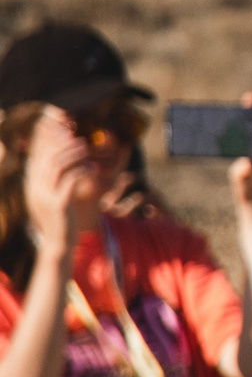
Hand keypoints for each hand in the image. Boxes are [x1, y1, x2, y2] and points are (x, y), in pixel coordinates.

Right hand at [25, 107, 104, 250]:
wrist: (58, 243)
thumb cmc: (58, 218)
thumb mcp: (49, 197)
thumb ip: (49, 181)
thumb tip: (55, 161)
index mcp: (31, 186)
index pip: (38, 157)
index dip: (51, 142)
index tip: (65, 133)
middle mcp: (35, 189)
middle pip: (48, 158)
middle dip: (64, 145)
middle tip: (79, 139)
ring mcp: (45, 196)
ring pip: (59, 166)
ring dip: (74, 154)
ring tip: (87, 149)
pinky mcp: (59, 204)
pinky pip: (71, 179)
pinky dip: (84, 170)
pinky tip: (94, 168)